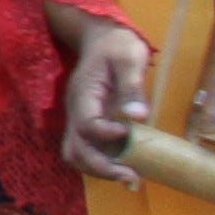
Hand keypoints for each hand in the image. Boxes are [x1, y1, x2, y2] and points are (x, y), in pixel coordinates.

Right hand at [55, 5, 155, 183]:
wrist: (102, 38)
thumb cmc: (117, 45)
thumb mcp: (128, 58)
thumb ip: (132, 86)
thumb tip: (138, 116)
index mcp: (84, 94)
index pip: (87, 125)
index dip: (106, 135)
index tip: (128, 133)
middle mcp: (75, 111)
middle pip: (76, 149)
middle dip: (102, 167)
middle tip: (132, 176)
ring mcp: (78, 119)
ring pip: (76, 154)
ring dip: (98, 170)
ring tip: (128, 176)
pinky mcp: (87, 124)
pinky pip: (85, 150)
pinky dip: (100, 164)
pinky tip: (124, 166)